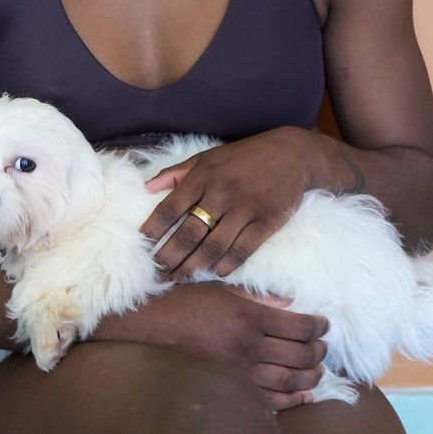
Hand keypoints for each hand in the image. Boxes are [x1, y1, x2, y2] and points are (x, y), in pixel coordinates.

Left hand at [141, 128, 316, 279]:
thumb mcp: (207, 157)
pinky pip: (242, 251)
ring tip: (179, 279)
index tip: (141, 246)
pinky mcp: (267, 222)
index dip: (153, 229)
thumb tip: (146, 187)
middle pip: (188, 233)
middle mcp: (221, 193)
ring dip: (193, 267)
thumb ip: (176, 173)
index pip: (170, 207)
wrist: (291, 155)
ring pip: (213, 247)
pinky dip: (226, 266)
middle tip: (156, 274)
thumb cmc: (243, 157)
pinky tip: (214, 273)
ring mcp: (245, 209)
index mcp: (202, 176)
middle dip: (168, 257)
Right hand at [143, 281, 327, 410]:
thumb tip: (290, 304)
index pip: (299, 326)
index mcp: (248, 316)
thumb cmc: (185, 303)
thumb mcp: (222, 289)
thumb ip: (259, 297)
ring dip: (311, 376)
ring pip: (291, 381)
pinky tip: (304, 395)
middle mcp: (248, 346)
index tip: (324, 325)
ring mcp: (240, 372)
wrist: (151, 328)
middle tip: (323, 347)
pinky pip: (271, 401)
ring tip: (317, 369)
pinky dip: (294, 400)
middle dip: (319, 352)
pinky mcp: (231, 389)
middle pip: (300, 355)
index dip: (319, 326)